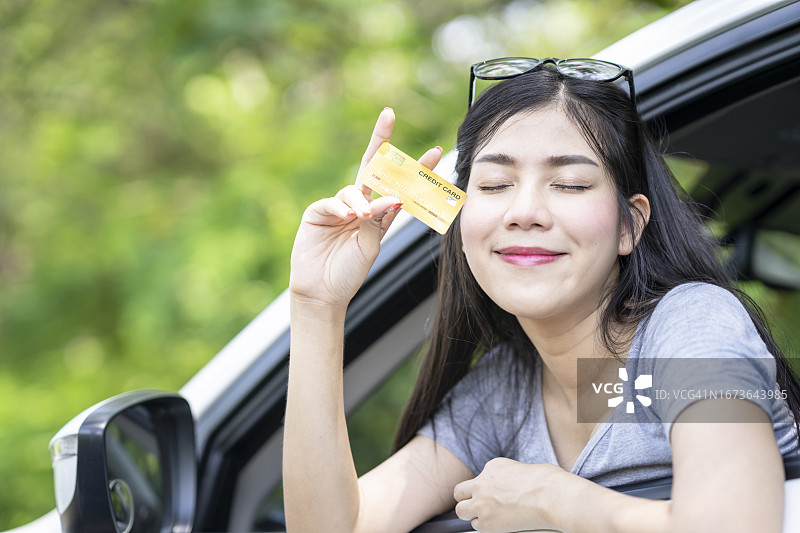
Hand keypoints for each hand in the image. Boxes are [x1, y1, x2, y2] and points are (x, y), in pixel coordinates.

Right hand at [289, 108, 442, 308]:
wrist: (323, 294)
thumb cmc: (348, 273)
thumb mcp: (371, 247)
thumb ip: (379, 221)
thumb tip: (391, 197)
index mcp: (378, 214)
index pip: (399, 185)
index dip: (415, 168)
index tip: (435, 151)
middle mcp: (359, 206)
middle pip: (372, 168)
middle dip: (380, 141)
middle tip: (388, 116)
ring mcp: (337, 208)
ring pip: (354, 189)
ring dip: (361, 200)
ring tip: (362, 216)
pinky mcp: (317, 214)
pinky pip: (331, 203)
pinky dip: (341, 208)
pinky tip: (347, 216)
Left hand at [453, 458, 573, 532]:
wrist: (550, 496)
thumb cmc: (547, 482)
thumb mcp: (523, 469)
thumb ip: (509, 477)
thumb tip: (513, 485)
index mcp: (492, 466)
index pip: (479, 478)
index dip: (486, 487)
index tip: (495, 494)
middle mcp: (482, 483)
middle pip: (459, 492)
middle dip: (467, 498)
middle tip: (478, 505)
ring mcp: (481, 503)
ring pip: (461, 510)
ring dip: (470, 514)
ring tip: (484, 517)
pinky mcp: (486, 522)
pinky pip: (476, 526)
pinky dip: (484, 527)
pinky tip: (497, 525)